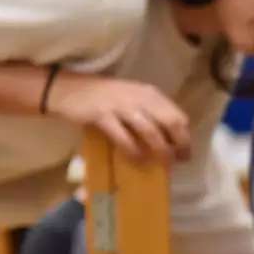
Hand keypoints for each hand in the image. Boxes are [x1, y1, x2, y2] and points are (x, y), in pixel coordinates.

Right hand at [47, 71, 191, 163]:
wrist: (68, 89)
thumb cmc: (105, 98)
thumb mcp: (132, 99)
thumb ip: (150, 113)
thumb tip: (169, 140)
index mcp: (150, 94)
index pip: (178, 116)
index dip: (185, 137)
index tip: (185, 153)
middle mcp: (139, 97)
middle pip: (171, 123)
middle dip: (178, 145)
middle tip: (176, 161)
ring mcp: (121, 106)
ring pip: (151, 131)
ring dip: (160, 151)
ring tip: (163, 165)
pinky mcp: (102, 115)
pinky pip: (124, 137)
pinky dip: (133, 151)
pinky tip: (137, 160)